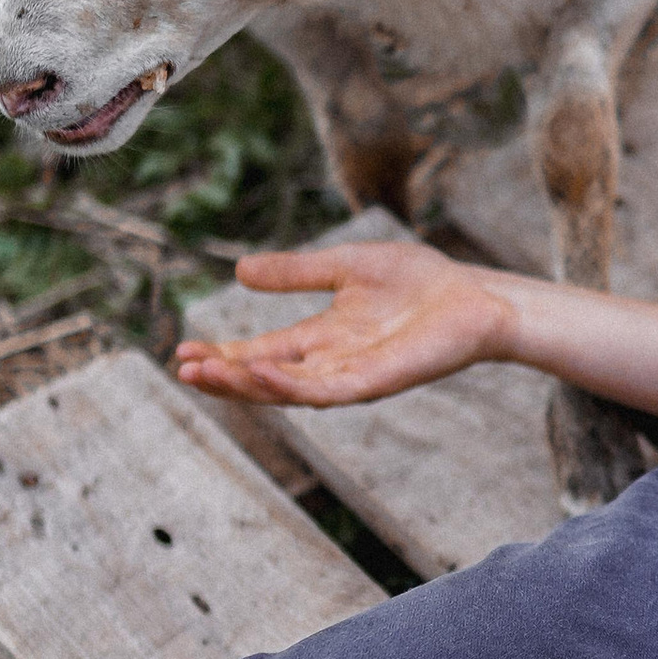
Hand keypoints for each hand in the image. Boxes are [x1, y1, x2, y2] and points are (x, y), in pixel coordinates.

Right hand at [172, 241, 519, 410]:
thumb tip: (239, 272)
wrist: (474, 297)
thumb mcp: (345, 267)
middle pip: (266, 378)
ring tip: (204, 373)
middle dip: (223, 376)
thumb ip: (297, 272)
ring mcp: (351, 377)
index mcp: (321, 339)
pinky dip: (287, 384)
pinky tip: (257, 372)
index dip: (223, 356)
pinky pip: (324, 390)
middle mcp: (330, 364)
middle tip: (183, 368)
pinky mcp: (375, 382)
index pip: (260, 354)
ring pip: (286, 390)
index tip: (183, 351)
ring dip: (244, 384)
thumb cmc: (419, 283)